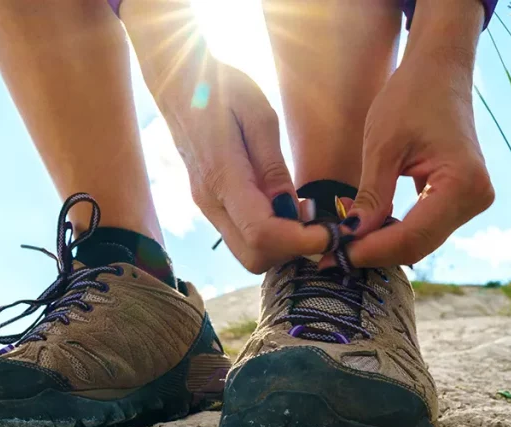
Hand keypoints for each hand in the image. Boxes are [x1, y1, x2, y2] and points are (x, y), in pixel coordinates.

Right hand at [121, 1, 328, 272]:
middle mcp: (210, 201)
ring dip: (281, 245)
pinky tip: (285, 208)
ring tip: (304, 213)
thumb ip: (274, 166)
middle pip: (255, 258)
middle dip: (292, 250)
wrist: (178, 84)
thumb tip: (292, 209)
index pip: (263, 234)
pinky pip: (242, 237)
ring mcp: (206, 207)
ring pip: (247, 253)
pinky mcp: (210, 205)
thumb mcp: (258, 114)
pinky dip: (269, 235)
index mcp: (222, 177)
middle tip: (318, 223)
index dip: (302, 242)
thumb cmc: (221, 88)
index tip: (332, 230)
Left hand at [334, 0, 493, 269]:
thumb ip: (372, 196)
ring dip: (382, 246)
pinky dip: (393, 233)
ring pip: (421, 241)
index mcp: (462, 184)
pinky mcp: (460, 198)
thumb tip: (352, 238)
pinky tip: (362, 234)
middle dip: (374, 253)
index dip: (370, 251)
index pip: (412, 237)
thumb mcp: (383, 146)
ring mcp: (472, 200)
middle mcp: (476, 198)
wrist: (439, 70)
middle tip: (328, 258)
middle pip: (418, 245)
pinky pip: (424, 227)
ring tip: (340, 248)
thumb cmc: (411, 96)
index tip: (331, 256)